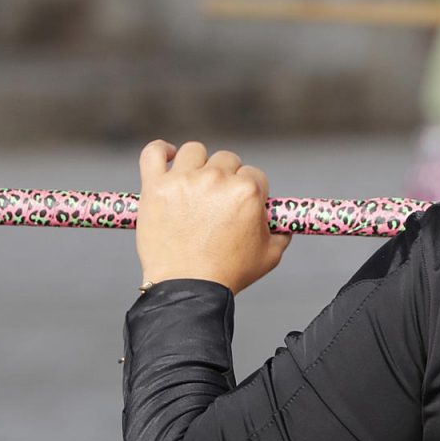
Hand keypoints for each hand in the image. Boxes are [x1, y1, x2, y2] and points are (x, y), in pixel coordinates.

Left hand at [136, 140, 291, 294]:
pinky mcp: (156, 186)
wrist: (188, 289)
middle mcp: (217, 180)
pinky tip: (168, 158)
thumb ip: (281, 234)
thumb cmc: (229, 274)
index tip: (239, 205)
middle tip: (217, 201)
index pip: (254, 174)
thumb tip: (285, 225)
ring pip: (194, 152)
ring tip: (194, 184)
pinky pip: (154, 152)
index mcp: (248, 191)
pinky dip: (161, 151)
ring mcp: (184, 181)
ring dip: (197, 164)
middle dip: (226, 177)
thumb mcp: (270, 255)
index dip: (250, 190)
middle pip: (226, 159)